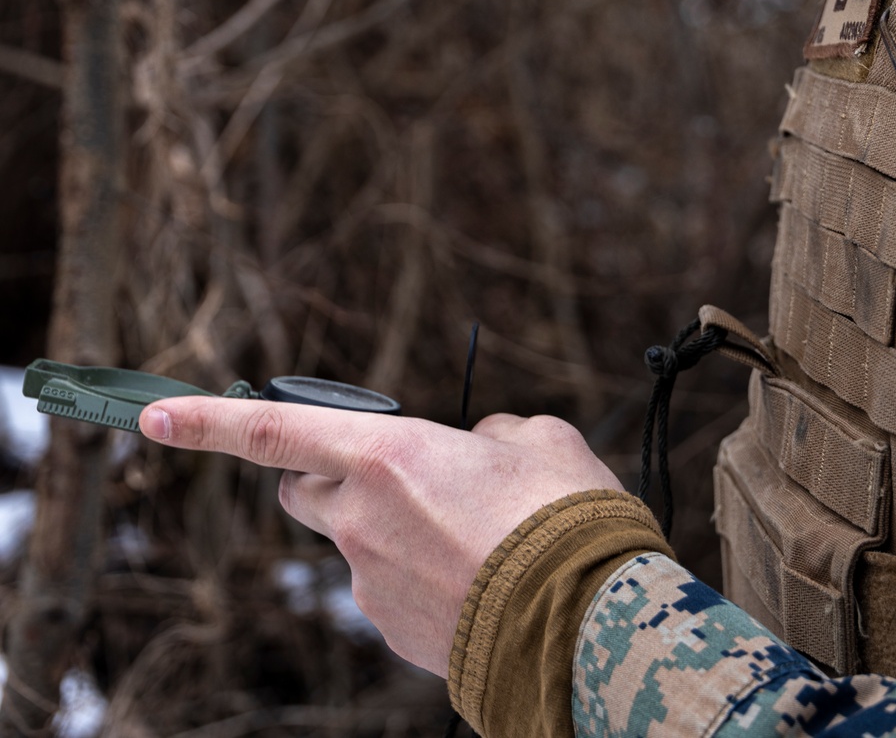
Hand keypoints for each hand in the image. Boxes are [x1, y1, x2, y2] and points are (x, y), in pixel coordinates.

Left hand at [139, 399, 621, 675]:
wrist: (587, 626)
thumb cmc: (563, 517)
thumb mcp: (539, 437)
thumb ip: (492, 430)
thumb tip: (479, 443)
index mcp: (385, 455)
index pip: (271, 431)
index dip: (206, 420)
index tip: (155, 417)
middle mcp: (360, 518)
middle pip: (302, 490)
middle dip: (325, 475)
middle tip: (391, 473)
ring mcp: (370, 582)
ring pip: (354, 541)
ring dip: (389, 530)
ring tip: (472, 537)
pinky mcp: (391, 631)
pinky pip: (387, 588)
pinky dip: (417, 577)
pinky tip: (476, 578)